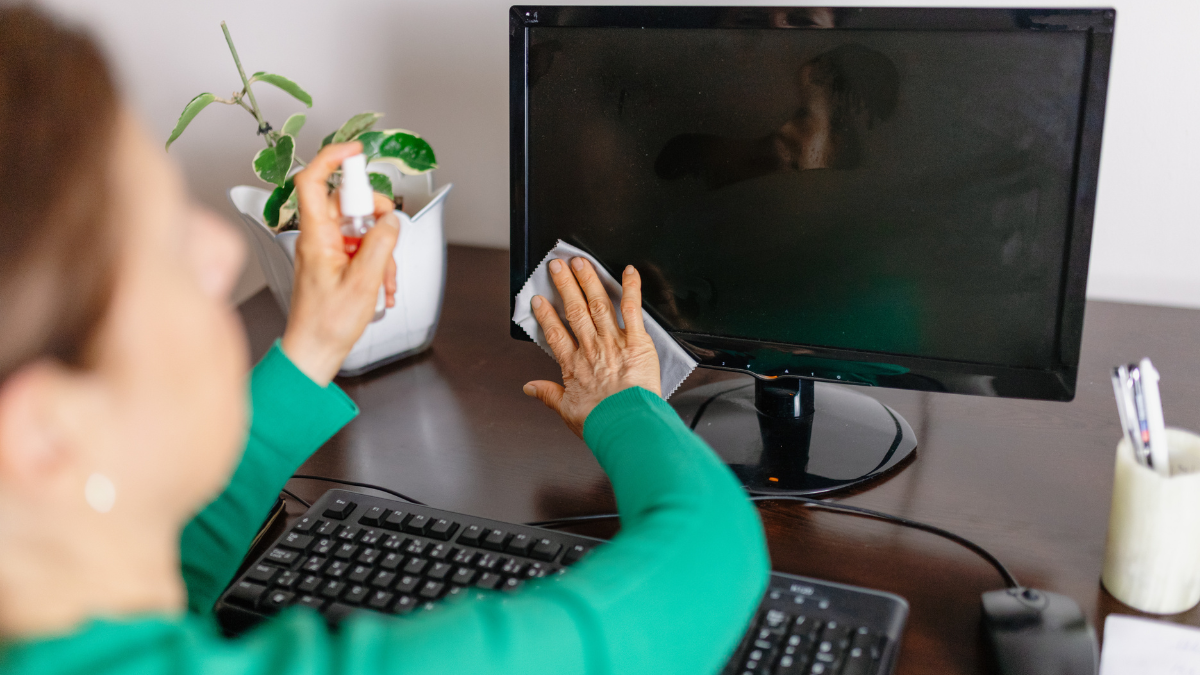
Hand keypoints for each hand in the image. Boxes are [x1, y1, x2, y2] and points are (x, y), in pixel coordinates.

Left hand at [280, 142, 399, 384]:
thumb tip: (391, 221)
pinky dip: (376, 263)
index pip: (313, 181)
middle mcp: (318, 238)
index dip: (333, 159)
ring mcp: (326, 251)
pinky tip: (382, 286)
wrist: (314, 352)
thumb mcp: (363, 282)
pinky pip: (360, 250)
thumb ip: (380, 244)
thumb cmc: (326, 324)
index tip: (356, 152)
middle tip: (389, 235)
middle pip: (348, 205)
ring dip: (381, 249)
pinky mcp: (334, 264)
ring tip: (386, 278)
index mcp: (315, 236)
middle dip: (376, 218)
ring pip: (359, 230)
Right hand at [524, 257, 660, 436]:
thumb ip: (548, 395)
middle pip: (575, 310)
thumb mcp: (567, 411)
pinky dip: (631, 288)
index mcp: (574, 365)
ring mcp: (614, 342)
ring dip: (588, 281)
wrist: (626, 424)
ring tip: (580, 263)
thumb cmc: (602, 422)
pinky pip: (633, 310)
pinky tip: (628, 272)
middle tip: (557, 266)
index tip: (539, 299)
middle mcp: (592, 348)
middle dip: (565, 285)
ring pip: (598, 304)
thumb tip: (529, 388)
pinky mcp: (637, 341)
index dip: (546, 314)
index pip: (555, 333)